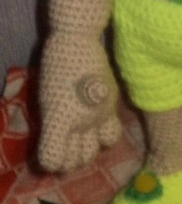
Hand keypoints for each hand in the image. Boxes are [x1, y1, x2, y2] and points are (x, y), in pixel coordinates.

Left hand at [38, 32, 120, 171]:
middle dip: (71, 161)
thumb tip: (57, 140)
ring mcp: (102, 112)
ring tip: (85, 142)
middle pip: (80, 158)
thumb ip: (52, 123)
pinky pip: (112, 130)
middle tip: (66, 152)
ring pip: (102, 147)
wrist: (78, 40)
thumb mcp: (45, 99)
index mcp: (60, 120)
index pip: (54, 159)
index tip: (50, 156)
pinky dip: (103, 134)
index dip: (51, 162)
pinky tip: (97, 125)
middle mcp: (83, 121)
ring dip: (92, 148)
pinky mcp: (113, 103)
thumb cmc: (54, 66)